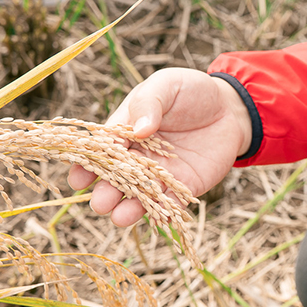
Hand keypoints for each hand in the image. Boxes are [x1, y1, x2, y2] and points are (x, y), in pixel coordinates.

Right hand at [68, 70, 252, 226]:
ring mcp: (160, 175)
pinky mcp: (184, 187)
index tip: (78, 178)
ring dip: (130, 208)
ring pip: (141, 196)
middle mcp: (138, 158)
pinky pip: (172, 203)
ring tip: (120, 217)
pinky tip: (159, 220)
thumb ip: (150, 103)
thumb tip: (139, 130)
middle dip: (106, 192)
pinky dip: (165, 212)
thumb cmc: (189, 91)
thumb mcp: (166, 86)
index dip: (88, 164)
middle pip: (117, 179)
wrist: (228, 108)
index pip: (102, 151)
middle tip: (100, 203)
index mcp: (124, 132)